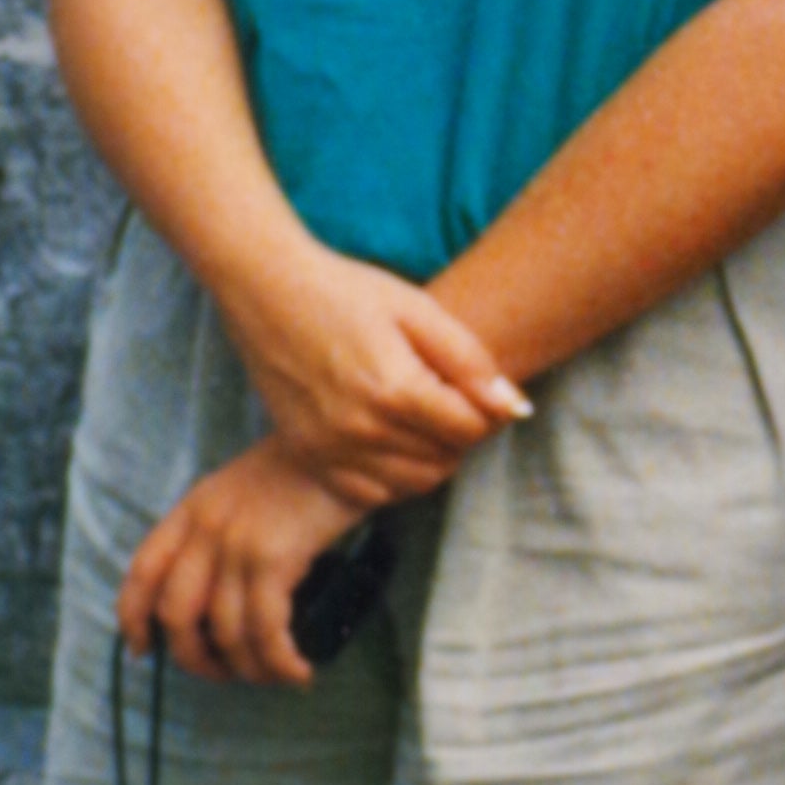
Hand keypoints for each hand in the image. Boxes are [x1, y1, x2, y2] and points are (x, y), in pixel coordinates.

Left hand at [121, 438, 364, 685]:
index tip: (144, 650)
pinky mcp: (273, 559)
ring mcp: (236, 544)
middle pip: (176, 615)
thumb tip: (216, 592)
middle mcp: (205, 528)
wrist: (345, 442)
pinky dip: (279, 661)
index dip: (133, 619)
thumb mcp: (241, 488)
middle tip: (224, 674)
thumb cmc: (305, 468)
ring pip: (224, 632)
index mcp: (192, 508)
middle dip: (195, 659)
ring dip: (248, 668)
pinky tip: (298, 671)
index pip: (143, 572)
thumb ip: (218, 528)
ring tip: (274, 675)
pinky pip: (265, 630)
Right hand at [223, 246, 528, 506]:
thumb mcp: (419, 310)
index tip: (478, 389)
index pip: (471, 429)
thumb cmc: (349, 291)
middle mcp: (360, 428)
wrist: (268, 290)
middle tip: (452, 400)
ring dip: (432, 458)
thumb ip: (471, 362)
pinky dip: (393, 477)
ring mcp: (329, 448)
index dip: (487, 412)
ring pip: (413, 483)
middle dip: (461, 434)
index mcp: (394, 389)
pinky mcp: (307, 455)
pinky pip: (369, 494)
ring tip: (425, 418)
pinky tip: (392, 441)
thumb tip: (516, 409)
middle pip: (445, 458)